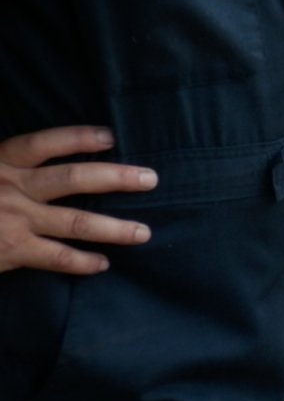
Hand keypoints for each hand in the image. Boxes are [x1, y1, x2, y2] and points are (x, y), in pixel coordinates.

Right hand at [0, 127, 154, 274]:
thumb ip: (10, 165)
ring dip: (114, 228)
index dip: (79, 138)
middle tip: (151, 179)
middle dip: (117, 178)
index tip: (111, 136)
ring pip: (76, 222)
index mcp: (1, 162)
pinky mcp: (11, 250)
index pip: (45, 143)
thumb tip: (45, 160)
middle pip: (74, 178)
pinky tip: (103, 264)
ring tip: (144, 232)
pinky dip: (81, 262)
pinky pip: (55, 257)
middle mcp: (11, 187)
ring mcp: (14, 220)